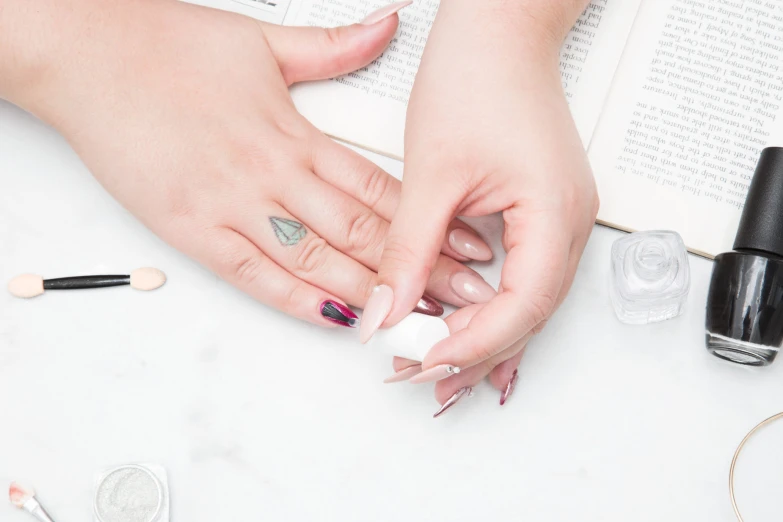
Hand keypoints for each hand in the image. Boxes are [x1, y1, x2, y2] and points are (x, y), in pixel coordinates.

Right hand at [1, 0, 494, 325]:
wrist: (90, 54)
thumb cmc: (170, 47)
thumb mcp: (262, 41)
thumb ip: (335, 46)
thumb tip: (389, 25)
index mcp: (295, 132)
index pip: (379, 190)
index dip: (431, 222)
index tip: (468, 247)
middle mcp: (273, 174)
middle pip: (362, 233)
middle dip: (419, 269)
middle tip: (464, 298)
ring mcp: (233, 205)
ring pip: (318, 260)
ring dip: (373, 292)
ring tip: (417, 317)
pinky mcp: (192, 228)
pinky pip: (255, 275)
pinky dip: (300, 301)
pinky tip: (338, 318)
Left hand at [370, 0, 596, 405]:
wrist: (499, 28)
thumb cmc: (475, 78)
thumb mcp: (431, 174)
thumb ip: (408, 251)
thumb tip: (385, 313)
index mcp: (554, 213)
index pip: (521, 306)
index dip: (471, 343)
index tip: (421, 361)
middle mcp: (570, 223)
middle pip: (527, 315)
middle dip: (473, 351)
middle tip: (418, 374)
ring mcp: (561, 220)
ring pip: (524, 301)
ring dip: (479, 334)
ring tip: (431, 362)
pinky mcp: (541, 214)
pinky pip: (520, 277)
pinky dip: (486, 306)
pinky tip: (454, 322)